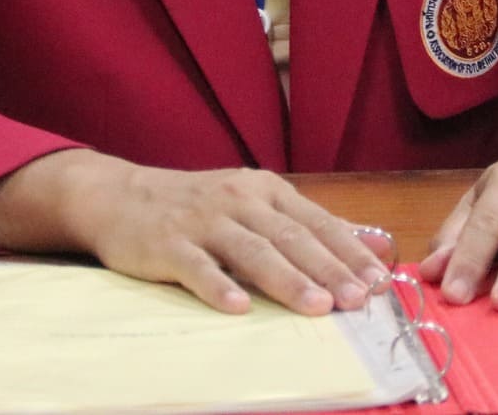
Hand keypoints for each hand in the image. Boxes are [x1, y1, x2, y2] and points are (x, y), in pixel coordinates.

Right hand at [0, 149, 390, 315]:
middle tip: (358, 300)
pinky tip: (238, 307)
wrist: (120, 196)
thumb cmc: (196, 206)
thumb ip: (303, 223)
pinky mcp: (168, 243)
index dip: (348, 252)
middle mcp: (239, 200)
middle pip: (291, 237)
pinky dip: (218, 286)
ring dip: (287, 280)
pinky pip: (197, 266)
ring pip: (252, 251)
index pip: (316, 222)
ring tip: (317, 307)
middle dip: (329, 270)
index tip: (377, 281)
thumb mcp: (252, 203)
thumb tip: (367, 243)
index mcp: (264, 190)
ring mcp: (203, 220)